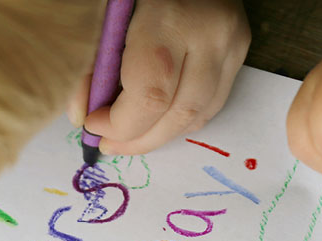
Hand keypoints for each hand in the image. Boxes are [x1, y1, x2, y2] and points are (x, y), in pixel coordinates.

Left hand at [68, 0, 249, 154]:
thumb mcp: (103, 15)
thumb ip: (87, 66)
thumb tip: (81, 118)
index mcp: (171, 20)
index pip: (150, 97)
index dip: (120, 124)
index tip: (94, 124)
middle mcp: (210, 34)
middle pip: (175, 115)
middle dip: (137, 139)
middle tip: (108, 144)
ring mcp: (231, 44)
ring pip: (196, 116)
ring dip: (158, 136)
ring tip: (128, 137)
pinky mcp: (240, 50)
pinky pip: (210, 104)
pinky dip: (178, 120)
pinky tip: (155, 120)